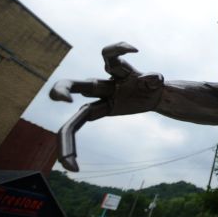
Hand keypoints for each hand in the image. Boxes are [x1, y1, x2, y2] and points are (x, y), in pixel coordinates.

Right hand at [49, 42, 163, 170]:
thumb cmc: (152, 84)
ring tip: (68, 163)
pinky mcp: (100, 111)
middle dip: (63, 89)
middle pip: (76, 84)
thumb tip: (152, 79)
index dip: (117, 48)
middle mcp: (103, 85)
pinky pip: (80, 126)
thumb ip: (153, 79)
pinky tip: (73, 168)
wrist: (155, 93)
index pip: (109, 56)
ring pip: (76, 115)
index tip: (136, 49)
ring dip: (66, 139)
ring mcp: (99, 99)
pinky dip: (72, 147)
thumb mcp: (155, 81)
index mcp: (117, 72)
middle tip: (62, 100)